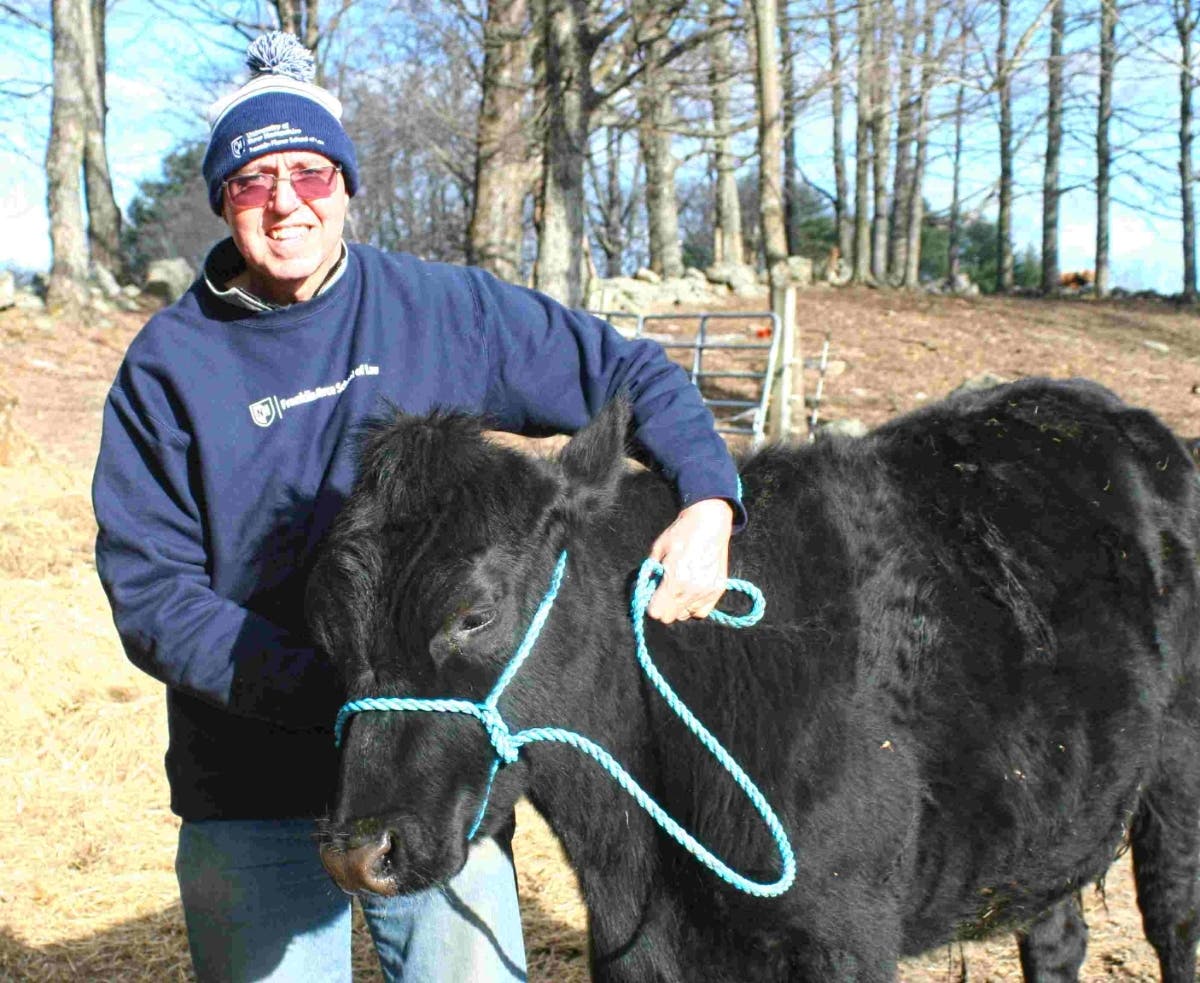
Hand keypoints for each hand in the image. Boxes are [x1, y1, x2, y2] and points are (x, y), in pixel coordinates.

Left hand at [646, 498, 733, 623]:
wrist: (709, 523)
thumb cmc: (681, 533)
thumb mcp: (658, 549)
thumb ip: (650, 572)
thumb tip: (645, 588)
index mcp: (674, 580)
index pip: (656, 612)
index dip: (650, 604)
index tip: (651, 595)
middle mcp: (691, 590)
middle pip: (669, 617)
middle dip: (662, 606)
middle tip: (663, 591)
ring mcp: (706, 592)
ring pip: (684, 615)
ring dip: (678, 607)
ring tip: (678, 589)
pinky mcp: (717, 591)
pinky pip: (701, 612)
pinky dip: (693, 607)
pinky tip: (690, 593)